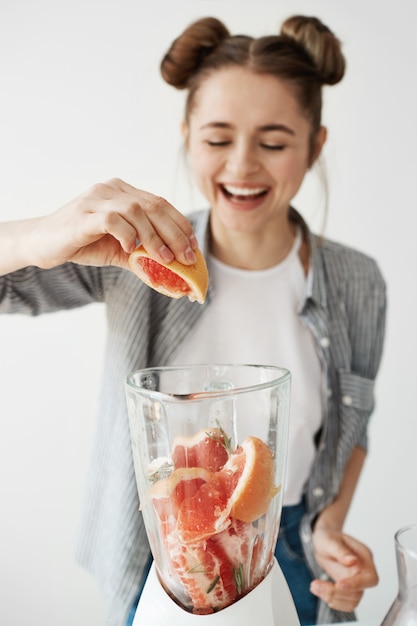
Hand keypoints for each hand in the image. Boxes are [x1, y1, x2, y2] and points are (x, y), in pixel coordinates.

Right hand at [33, 178, 198, 270]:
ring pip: (137, 211)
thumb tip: (171, 274)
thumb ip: (143, 256)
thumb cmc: (81, 244)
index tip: (193, 245)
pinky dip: (127, 235)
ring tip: (165, 258)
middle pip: (154, 206)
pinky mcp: (83, 214)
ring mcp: (96, 198)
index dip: (180, 224)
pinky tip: (131, 250)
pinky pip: (112, 219)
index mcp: (123, 192)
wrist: (43, 244)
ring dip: (155, 237)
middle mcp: (112, 189)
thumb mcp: (118, 251)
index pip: (160, 203)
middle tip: (186, 256)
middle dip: (175, 233)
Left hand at [310, 527, 377, 611]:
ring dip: (332, 598)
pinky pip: (346, 603)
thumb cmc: (328, 537)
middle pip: (359, 592)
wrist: (322, 541)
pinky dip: (333, 601)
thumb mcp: (330, 540)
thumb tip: (353, 561)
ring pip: (352, 601)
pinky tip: (320, 591)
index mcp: (364, 556)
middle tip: (316, 585)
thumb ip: (340, 551)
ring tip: (314, 586)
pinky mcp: (348, 589)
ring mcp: (356, 581)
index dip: (356, 584)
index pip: (370, 578)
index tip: (339, 584)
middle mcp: (363, 571)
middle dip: (337, 593)